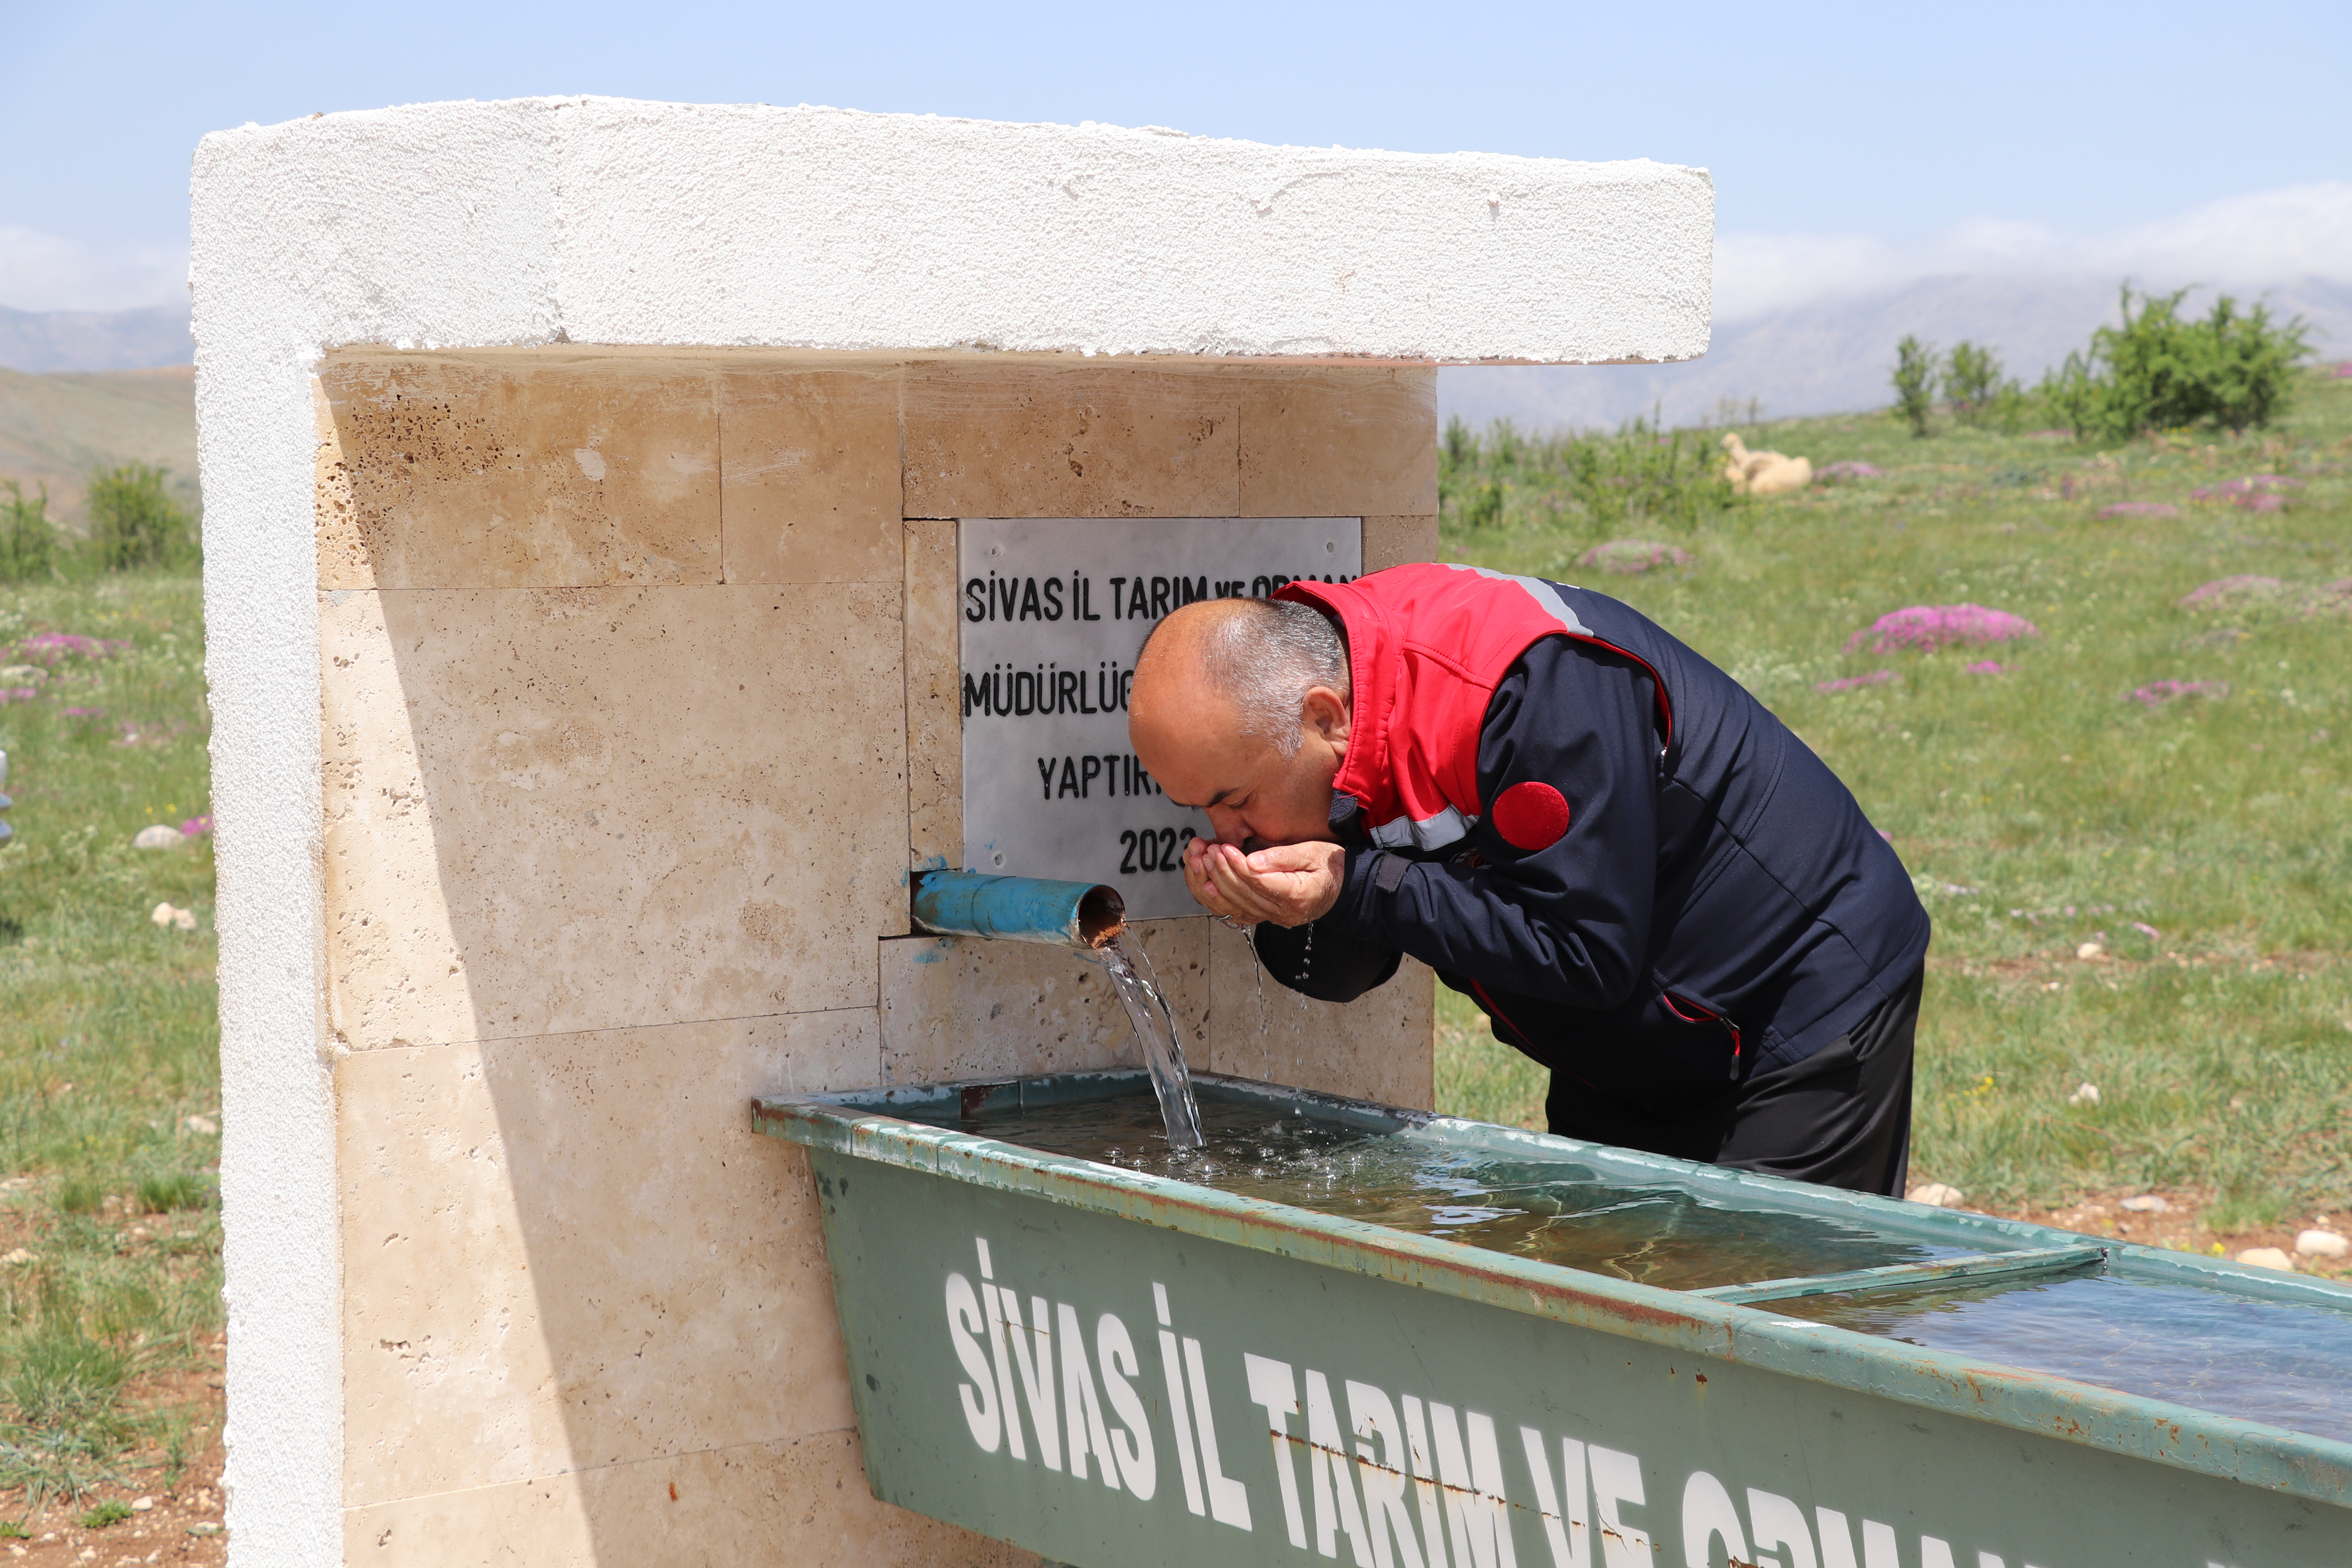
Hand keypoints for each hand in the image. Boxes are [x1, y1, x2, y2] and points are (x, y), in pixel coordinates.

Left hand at [1182, 837, 1344, 927]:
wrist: (1340, 886)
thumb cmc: (1329, 865)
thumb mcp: (1314, 852)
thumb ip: (1283, 857)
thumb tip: (1252, 861)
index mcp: (1298, 896)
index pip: (1259, 882)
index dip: (1238, 865)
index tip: (1224, 848)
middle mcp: (1283, 913)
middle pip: (1244, 895)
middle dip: (1221, 871)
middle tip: (1208, 850)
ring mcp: (1272, 918)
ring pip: (1235, 905)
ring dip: (1214, 883)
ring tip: (1201, 860)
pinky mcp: (1264, 916)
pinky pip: (1235, 911)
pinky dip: (1217, 898)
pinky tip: (1204, 882)